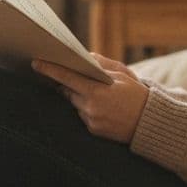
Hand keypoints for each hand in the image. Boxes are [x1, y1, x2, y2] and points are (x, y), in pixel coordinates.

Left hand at [33, 53, 149, 143]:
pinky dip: (87, 108)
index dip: (50, 70)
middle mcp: (90, 108)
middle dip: (68, 83)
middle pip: (68, 91)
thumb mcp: (123, 74)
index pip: (66, 78)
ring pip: (75, 104)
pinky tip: (102, 107)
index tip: (36, 63)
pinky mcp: (93, 130)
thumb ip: (101, 64)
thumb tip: (84, 56)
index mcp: (96, 91)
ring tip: (98, 94)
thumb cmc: (137, 95)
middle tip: (71, 75)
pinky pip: (82, 115)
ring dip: (79, 97)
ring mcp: (91, 120)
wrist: (151, 123)